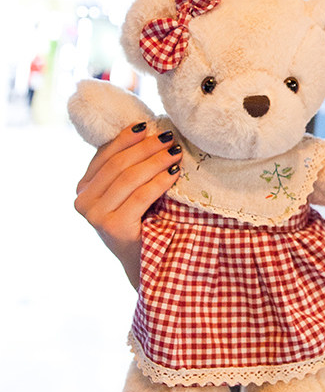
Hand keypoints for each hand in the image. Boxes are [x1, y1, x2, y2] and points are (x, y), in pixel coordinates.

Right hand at [74, 123, 181, 285]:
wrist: (145, 265)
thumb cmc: (142, 224)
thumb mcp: (129, 194)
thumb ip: (128, 171)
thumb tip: (150, 133)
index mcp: (84, 189)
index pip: (104, 156)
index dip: (126, 139)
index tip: (147, 126)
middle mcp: (83, 201)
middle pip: (118, 165)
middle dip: (146, 148)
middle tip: (169, 138)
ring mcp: (95, 215)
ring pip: (128, 178)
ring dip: (155, 161)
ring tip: (175, 153)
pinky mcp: (113, 227)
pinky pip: (139, 196)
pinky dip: (159, 182)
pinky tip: (174, 174)